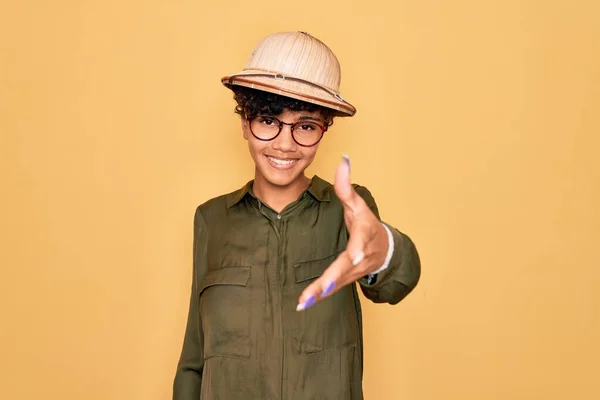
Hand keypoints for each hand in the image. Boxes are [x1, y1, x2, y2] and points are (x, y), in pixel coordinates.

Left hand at [296, 155, 388, 310]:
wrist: (385, 250)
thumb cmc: (368, 224)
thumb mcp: (358, 204)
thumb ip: (346, 185)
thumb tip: (343, 159)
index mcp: (364, 235)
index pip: (361, 241)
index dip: (359, 247)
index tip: (355, 254)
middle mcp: (361, 256)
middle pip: (346, 267)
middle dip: (332, 279)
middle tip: (320, 289)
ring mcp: (354, 270)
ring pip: (337, 282)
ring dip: (321, 293)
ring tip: (303, 302)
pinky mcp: (346, 279)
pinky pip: (332, 288)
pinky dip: (319, 296)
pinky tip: (304, 304)